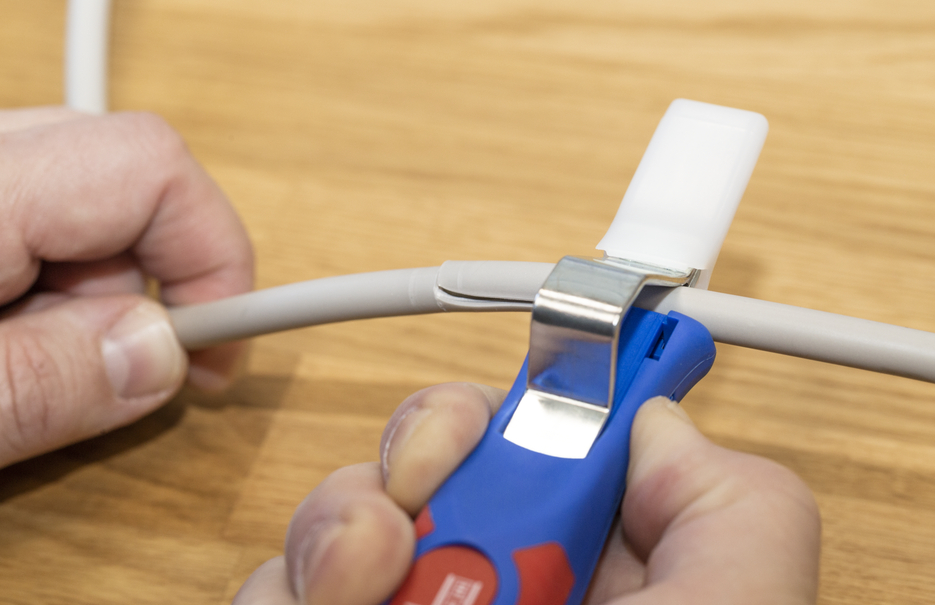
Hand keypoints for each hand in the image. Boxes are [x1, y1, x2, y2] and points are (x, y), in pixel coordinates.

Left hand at [0, 107, 252, 467]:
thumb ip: (40, 384)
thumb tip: (156, 354)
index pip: (148, 167)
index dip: (213, 254)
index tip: (220, 346)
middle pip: (121, 178)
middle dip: (146, 284)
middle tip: (123, 375)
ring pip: (75, 201)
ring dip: (85, 295)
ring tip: (24, 373)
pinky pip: (30, 217)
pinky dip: (41, 286)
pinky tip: (3, 343)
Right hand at [233, 384, 820, 604]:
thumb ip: (734, 510)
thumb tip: (652, 419)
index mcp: (594, 571)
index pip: (537, 440)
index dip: (496, 416)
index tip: (460, 448)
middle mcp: (500, 593)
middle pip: (424, 462)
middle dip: (404, 468)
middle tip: (403, 521)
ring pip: (333, 523)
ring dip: (329, 539)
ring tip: (357, 590)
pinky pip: (269, 599)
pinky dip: (281, 602)